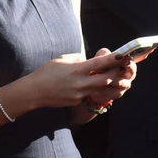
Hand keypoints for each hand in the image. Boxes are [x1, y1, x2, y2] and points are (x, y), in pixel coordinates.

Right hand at [15, 51, 134, 112]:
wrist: (35, 91)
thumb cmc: (46, 72)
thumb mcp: (62, 59)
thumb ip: (78, 59)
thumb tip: (88, 60)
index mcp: (76, 69)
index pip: (99, 64)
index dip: (113, 59)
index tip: (122, 55)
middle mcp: (80, 83)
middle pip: (106, 79)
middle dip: (115, 73)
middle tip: (118, 68)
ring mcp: (79, 94)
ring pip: (99, 88)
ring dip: (104, 82)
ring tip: (105, 76)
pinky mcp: (76, 101)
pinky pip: (88, 94)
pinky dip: (90, 88)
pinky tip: (83, 85)